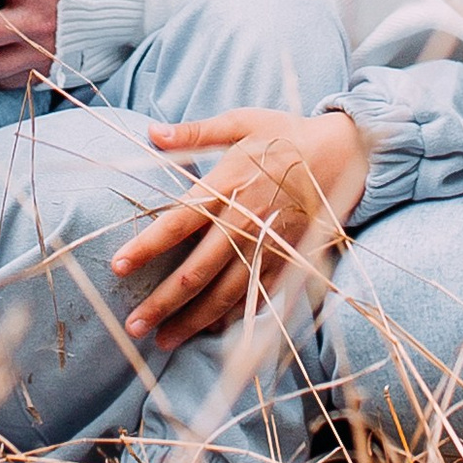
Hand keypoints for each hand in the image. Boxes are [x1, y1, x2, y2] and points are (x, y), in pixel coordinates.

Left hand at [112, 107, 369, 345]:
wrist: (343, 154)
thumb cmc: (286, 135)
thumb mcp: (241, 122)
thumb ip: (195, 133)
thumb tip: (152, 132)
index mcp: (227, 185)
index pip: (177, 222)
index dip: (146, 246)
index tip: (118, 266)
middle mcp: (244, 221)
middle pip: (196, 271)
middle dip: (162, 302)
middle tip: (133, 325)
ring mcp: (268, 245)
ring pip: (225, 293)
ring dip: (192, 320)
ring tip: (163, 340)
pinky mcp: (288, 259)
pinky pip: (257, 296)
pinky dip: (233, 318)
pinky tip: (209, 333)